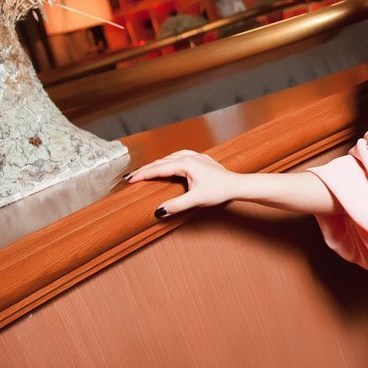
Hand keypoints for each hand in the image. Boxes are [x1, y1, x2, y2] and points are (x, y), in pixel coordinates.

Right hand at [122, 149, 239, 217]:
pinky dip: (168, 160)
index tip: (129, 180)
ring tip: (144, 171)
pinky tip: (167, 162)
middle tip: (131, 177)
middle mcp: (189, 157)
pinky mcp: (200, 159)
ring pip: (169, 158)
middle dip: (145, 169)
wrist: (237, 185)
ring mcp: (195, 156)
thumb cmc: (220, 191)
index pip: (158, 169)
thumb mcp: (196, 200)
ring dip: (156, 164)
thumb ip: (176, 205)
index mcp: (185, 164)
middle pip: (161, 162)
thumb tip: (158, 212)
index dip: (142, 174)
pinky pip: (178, 156)